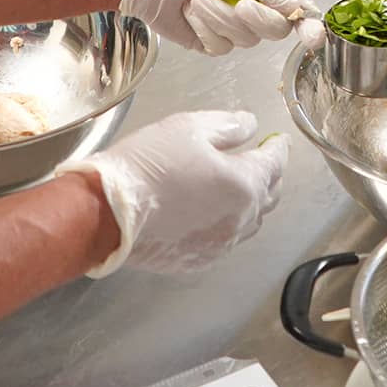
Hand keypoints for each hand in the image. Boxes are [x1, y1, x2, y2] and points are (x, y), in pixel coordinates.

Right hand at [62, 110, 287, 275]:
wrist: (107, 212)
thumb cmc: (148, 164)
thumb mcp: (189, 127)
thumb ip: (228, 125)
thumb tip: (250, 125)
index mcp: (244, 184)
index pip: (274, 164)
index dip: (278, 148)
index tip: (278, 140)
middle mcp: (240, 219)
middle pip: (269, 196)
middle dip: (269, 176)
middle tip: (261, 161)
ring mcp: (220, 245)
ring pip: (250, 223)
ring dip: (251, 203)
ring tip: (240, 187)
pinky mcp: (198, 260)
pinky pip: (225, 241)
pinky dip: (228, 224)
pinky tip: (214, 214)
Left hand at [118, 0, 319, 54]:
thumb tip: (297, 8)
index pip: (298, 8)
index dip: (309, 25)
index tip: (314, 37)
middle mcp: (255, 8)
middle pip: (276, 30)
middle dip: (256, 18)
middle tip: (240, 2)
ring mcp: (234, 28)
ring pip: (245, 40)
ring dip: (219, 17)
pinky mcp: (212, 43)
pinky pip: (219, 47)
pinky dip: (204, 28)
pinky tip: (191, 13)